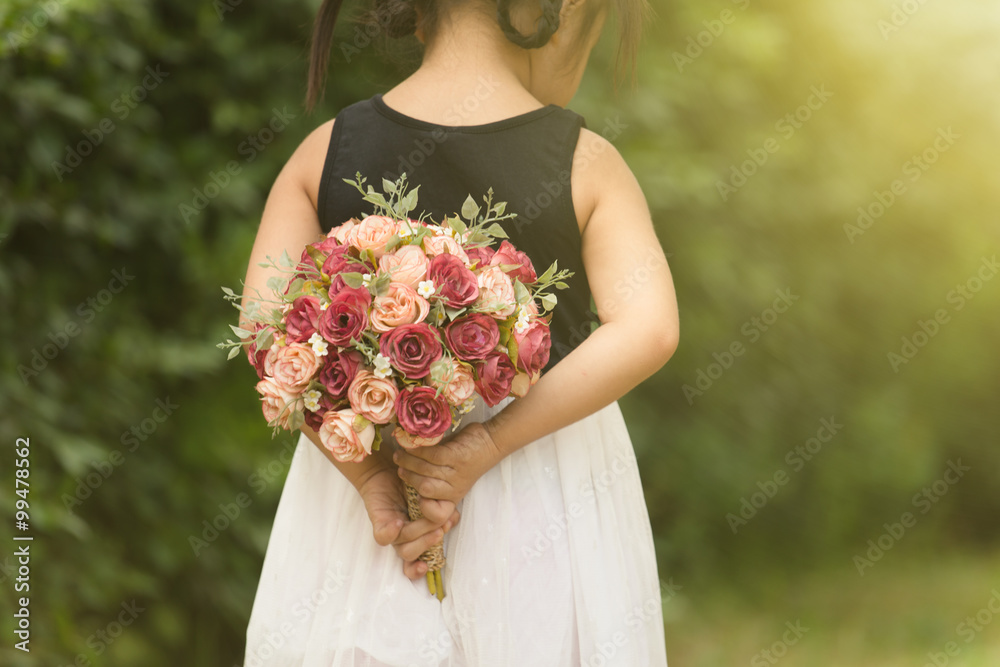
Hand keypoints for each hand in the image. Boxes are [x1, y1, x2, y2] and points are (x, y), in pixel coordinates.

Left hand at [356, 464, 460, 579]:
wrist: (386, 468)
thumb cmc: (412, 484)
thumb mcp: (433, 495)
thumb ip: (445, 509)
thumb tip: (453, 518)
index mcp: (417, 536)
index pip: (420, 562)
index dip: (426, 565)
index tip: (440, 539)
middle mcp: (403, 538)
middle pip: (412, 555)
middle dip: (428, 543)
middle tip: (440, 527)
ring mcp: (391, 531)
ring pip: (403, 549)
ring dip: (417, 537)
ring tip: (426, 518)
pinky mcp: (379, 521)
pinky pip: (382, 536)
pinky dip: (391, 532)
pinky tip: (398, 521)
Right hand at [393, 421, 502, 505]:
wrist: (491, 443)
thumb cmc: (466, 459)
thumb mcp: (451, 476)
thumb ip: (432, 478)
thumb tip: (404, 473)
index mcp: (452, 496)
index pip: (435, 512)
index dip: (421, 506)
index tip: (408, 491)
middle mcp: (454, 488)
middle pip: (423, 488)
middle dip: (407, 476)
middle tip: (398, 465)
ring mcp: (457, 473)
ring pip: (425, 471)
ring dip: (409, 460)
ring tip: (400, 453)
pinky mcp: (458, 457)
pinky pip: (432, 455)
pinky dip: (419, 449)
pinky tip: (411, 443)